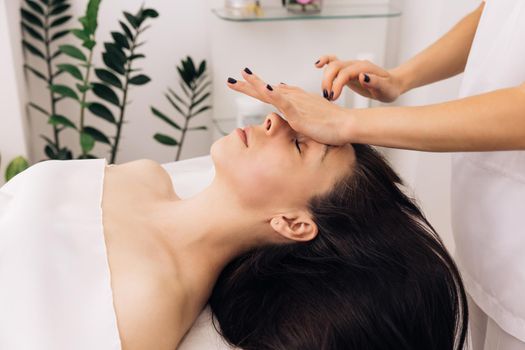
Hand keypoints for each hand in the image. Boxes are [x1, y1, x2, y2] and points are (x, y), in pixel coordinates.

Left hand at [227, 69, 352, 145]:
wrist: (346, 126)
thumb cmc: (331, 124)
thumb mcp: (309, 116)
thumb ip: (296, 110)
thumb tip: (284, 100)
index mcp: (294, 100)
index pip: (271, 92)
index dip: (255, 88)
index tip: (242, 82)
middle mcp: (293, 98)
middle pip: (265, 90)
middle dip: (247, 85)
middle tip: (230, 80)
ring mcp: (295, 104)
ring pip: (270, 92)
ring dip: (254, 84)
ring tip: (241, 76)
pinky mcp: (298, 113)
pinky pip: (284, 101)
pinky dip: (273, 93)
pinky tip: (264, 87)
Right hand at [315, 55, 401, 102]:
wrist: (391, 85)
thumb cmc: (389, 88)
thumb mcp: (386, 89)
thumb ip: (375, 82)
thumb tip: (361, 76)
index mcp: (364, 68)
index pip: (345, 73)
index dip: (336, 84)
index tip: (333, 98)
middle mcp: (355, 65)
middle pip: (335, 66)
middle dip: (327, 81)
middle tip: (327, 97)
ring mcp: (350, 67)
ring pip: (332, 65)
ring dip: (325, 78)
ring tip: (326, 95)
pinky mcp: (346, 71)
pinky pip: (333, 63)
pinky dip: (325, 62)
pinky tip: (317, 65)